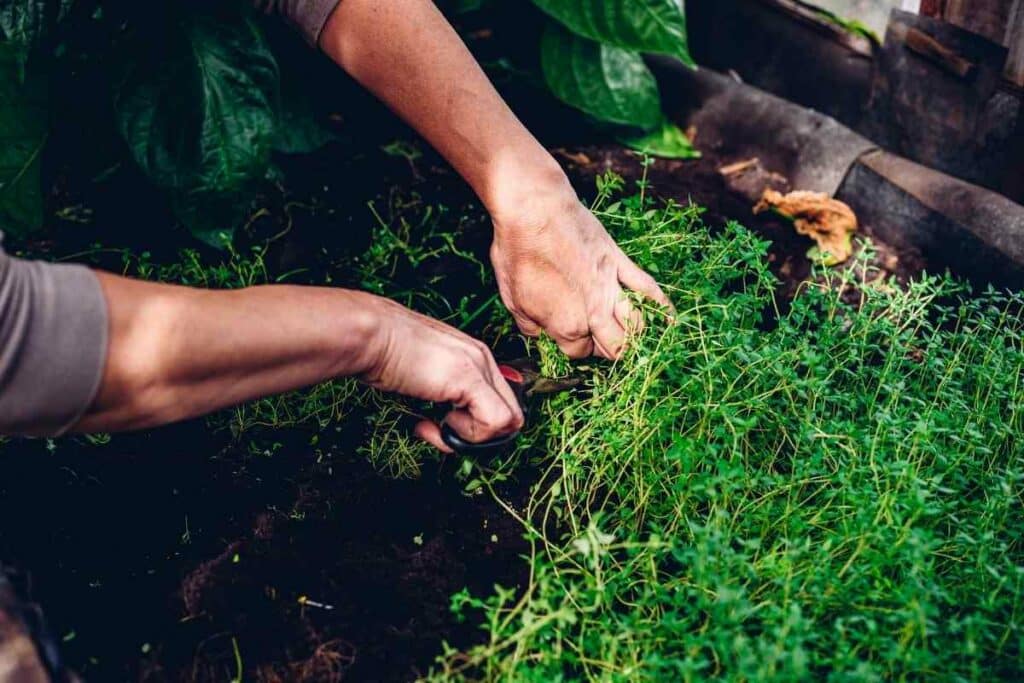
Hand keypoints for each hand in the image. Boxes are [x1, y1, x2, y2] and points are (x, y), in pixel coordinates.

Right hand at [358, 295, 523, 451]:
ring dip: (470, 437)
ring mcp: (479, 367)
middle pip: (511, 416)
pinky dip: (467, 434)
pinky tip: (438, 421)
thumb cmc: (385, 353)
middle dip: (480, 436)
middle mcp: (483, 359)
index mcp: (474, 357)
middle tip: (445, 432)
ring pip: (507, 422)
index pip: (501, 404)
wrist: (371, 335)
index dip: (477, 426)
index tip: (444, 425)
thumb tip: (445, 425)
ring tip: (436, 424)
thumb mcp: (423, 377)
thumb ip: (443, 396)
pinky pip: (494, 422)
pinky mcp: (469, 378)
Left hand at [489, 183, 671, 358]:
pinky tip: (670, 318)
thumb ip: (528, 324)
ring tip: (634, 336)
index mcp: (565, 325)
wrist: (533, 211)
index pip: (580, 352)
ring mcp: (610, 287)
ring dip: (637, 335)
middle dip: (611, 350)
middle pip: (615, 347)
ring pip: (636, 324)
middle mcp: (593, 312)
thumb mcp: (511, 297)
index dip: (575, 348)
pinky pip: (647, 287)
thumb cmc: (518, 252)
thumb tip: (538, 334)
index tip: (570, 339)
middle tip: (605, 343)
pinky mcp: (619, 263)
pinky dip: (662, 304)